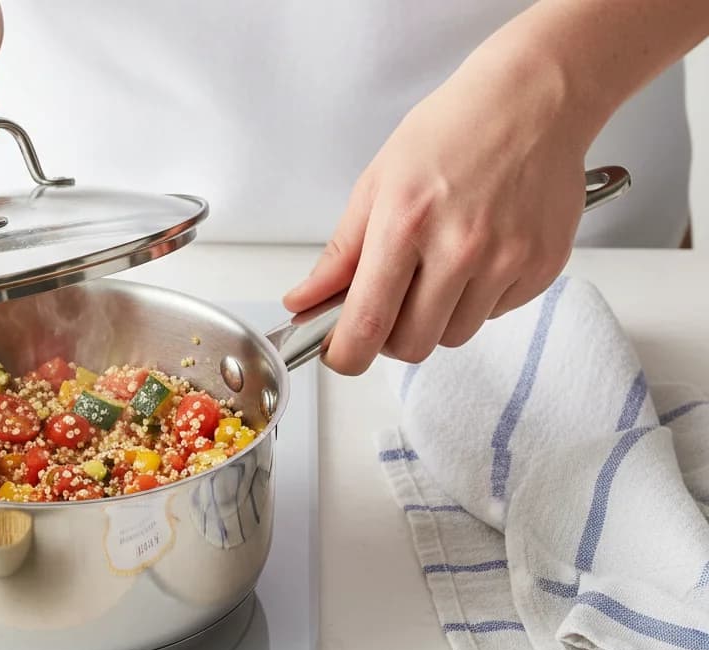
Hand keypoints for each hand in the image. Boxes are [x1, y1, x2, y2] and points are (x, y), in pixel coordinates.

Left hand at [283, 44, 591, 374]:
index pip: (367, 326)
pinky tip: (480, 255)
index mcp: (406, 224)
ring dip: (437, 318)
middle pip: (412, 346)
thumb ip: (339, 256)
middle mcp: (460, 248)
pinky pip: (496, 315)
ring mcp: (507, 260)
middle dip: (391, 337)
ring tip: (441, 266)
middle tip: (391, 303)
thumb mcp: (378, 184)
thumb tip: (303, 303)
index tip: (339, 353)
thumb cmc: (453, 131)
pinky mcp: (542, 266)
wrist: (537, 97)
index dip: (346, 355)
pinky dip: (479, 299)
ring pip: (454, 336)